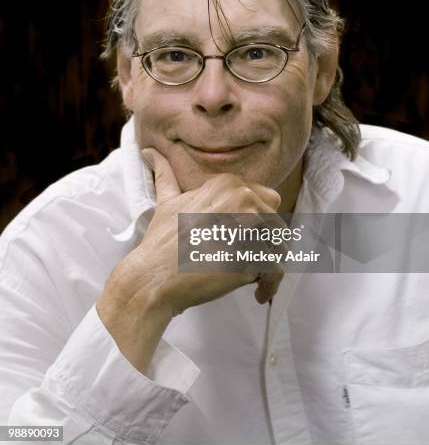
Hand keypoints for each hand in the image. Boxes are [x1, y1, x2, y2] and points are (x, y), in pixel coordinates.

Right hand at [97, 148, 283, 372]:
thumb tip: (148, 152)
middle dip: (265, 241)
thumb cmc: (161, 241)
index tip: (240, 240)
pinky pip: (276, 269)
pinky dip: (270, 283)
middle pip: (276, 222)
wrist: (154, 276)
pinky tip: (257, 292)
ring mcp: (250, 227)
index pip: (264, 200)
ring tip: (250, 276)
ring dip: (268, 263)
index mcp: (229, 183)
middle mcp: (243, 199)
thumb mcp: (166, 200)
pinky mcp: (253, 256)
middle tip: (245, 258)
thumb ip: (164, 173)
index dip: (255, 223)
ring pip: (279, 246)